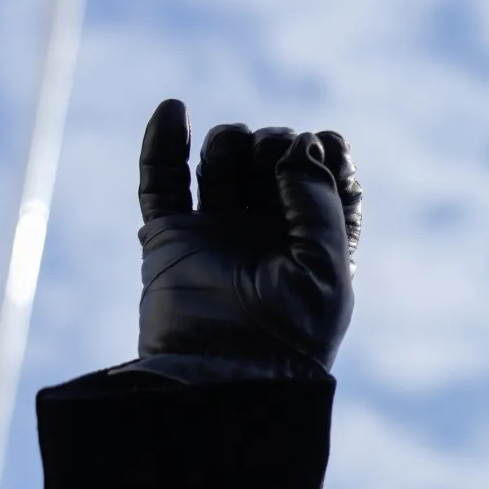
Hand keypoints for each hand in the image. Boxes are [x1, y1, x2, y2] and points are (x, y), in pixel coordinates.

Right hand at [134, 99, 361, 373]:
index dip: (326, 150)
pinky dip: (164, 141)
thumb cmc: (288, 336)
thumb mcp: (326, 269)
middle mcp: (269, 231)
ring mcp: (219, 232)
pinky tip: (174, 109)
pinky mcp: (171, 238)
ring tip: (237, 157)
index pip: (325, 173)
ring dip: (231, 142)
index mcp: (317, 240)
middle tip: (276, 159)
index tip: (326, 148)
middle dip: (275, 143)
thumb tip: (300, 142)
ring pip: (223, 158)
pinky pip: (161, 180)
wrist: (223, 379)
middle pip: (272, 156)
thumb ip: (318, 200)